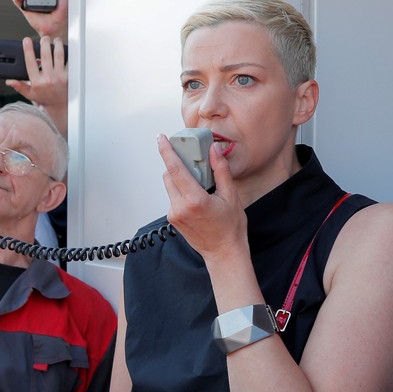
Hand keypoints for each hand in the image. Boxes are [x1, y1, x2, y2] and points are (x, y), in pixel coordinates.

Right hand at [6, 36, 67, 136]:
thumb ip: (20, 86)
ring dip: (57, 45)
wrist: (60, 106)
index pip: (30, 62)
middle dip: (44, 43)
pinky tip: (63, 48)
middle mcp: (48, 78)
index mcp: (37, 82)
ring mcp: (59, 76)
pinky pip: (67, 61)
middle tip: (44, 38)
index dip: (27, 50)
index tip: (26, 40)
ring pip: (58, 56)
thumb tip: (9, 81)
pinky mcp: (68, 75)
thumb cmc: (45, 99)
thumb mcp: (30, 94)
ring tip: (55, 40)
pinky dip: (66, 53)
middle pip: (45, 55)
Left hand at [157, 134, 247, 260]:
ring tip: (200, 186)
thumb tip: (214, 150)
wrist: (223, 252)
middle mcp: (180, 207)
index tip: (161, 139)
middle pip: (169, 175)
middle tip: (193, 161)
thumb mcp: (231, 196)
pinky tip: (197, 198)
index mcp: (194, 200)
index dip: (166, 151)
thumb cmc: (230, 228)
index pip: (175, 169)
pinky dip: (181, 191)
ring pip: (170, 186)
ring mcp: (174, 214)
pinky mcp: (172, 219)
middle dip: (177, 164)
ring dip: (180, 178)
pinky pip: (173, 197)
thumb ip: (220, 170)